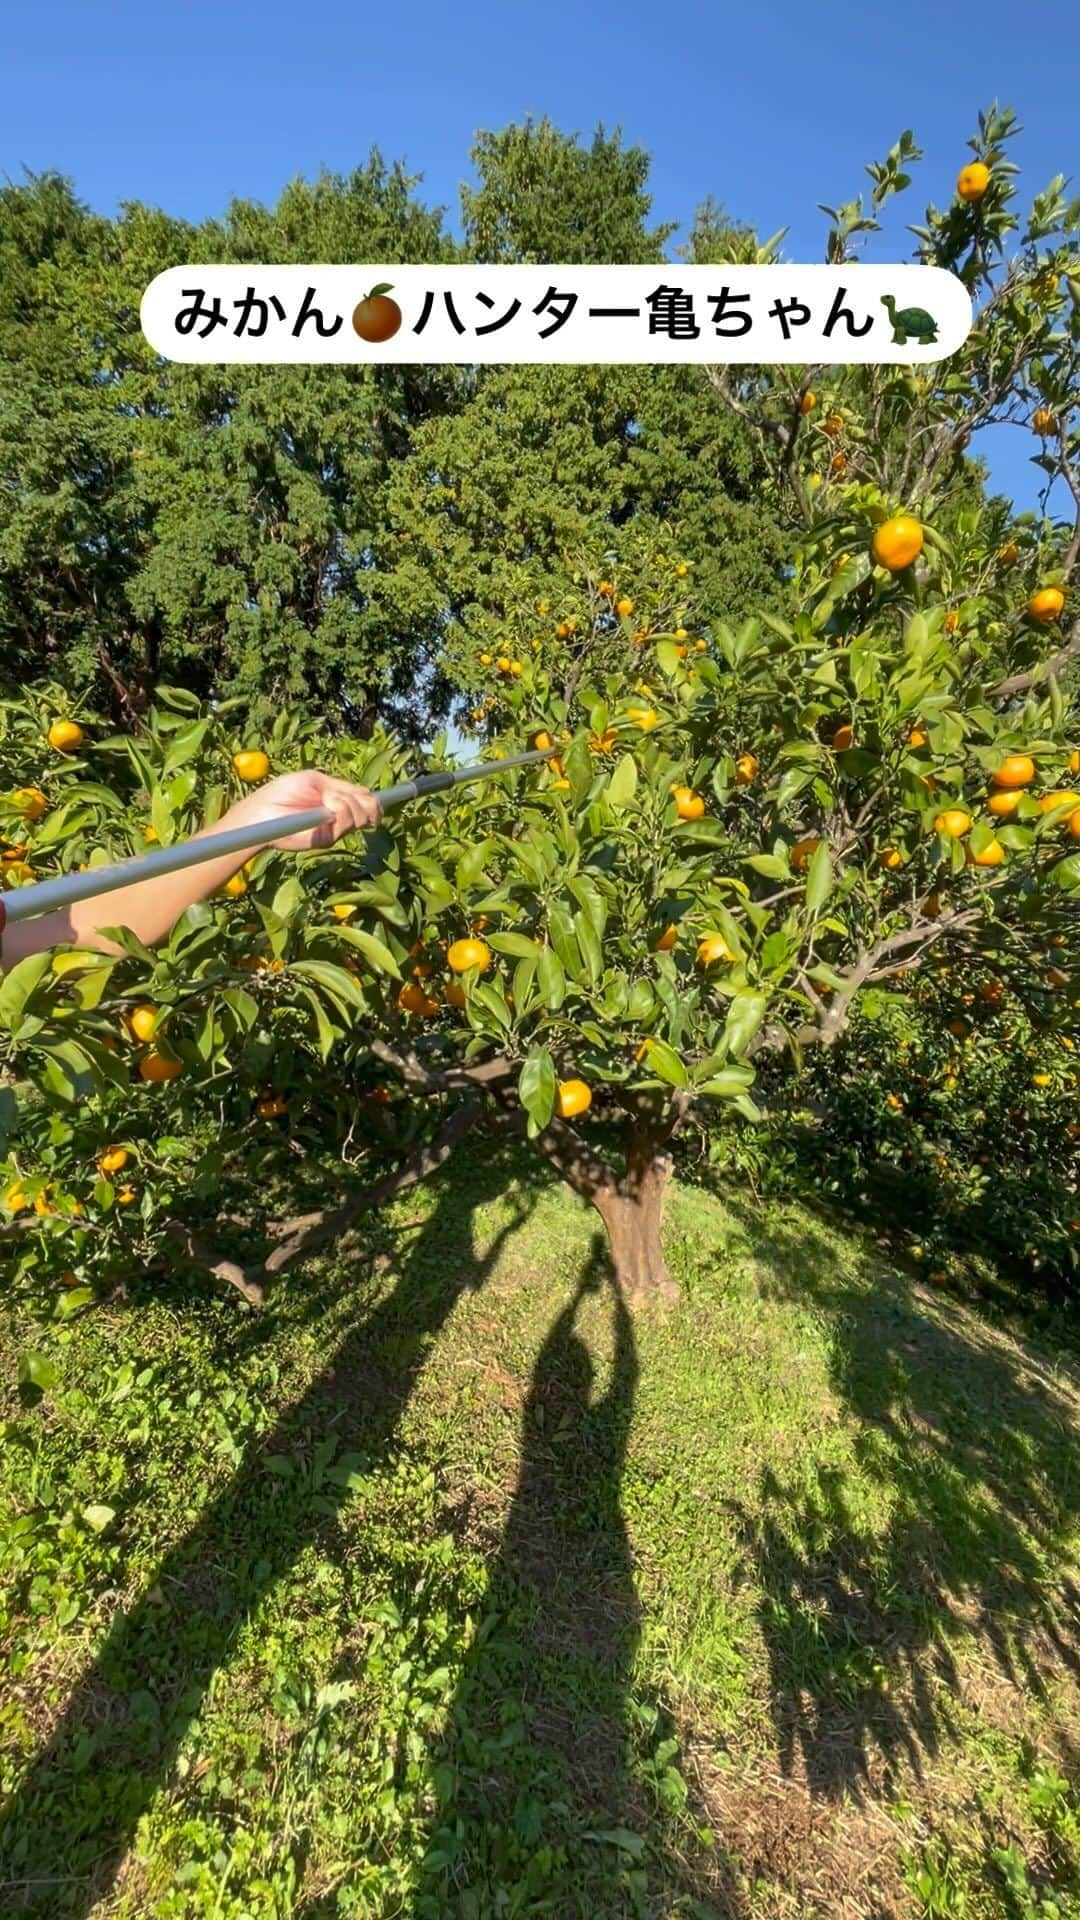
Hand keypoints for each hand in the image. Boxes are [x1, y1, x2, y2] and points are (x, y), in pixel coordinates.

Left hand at [226, 771, 381, 851]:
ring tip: (328, 804)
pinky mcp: (327, 839)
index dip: (377, 799)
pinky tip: (326, 812)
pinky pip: (346, 822)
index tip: (396, 796)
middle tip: (344, 799)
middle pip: (370, 806)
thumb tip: (361, 798)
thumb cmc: (281, 793)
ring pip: (361, 814)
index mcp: (336, 797)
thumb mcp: (313, 781)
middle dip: (368, 802)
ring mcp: (334, 828)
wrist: (260, 814)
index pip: (364, 797)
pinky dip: (340, 813)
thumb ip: (338, 787)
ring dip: (349, 805)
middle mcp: (338, 814)